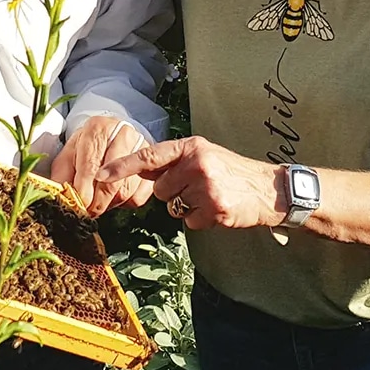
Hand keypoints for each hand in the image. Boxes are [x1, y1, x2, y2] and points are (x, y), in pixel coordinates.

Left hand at [51, 116, 154, 217]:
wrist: (110, 137)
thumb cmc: (86, 149)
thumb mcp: (68, 157)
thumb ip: (61, 176)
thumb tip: (61, 199)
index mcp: (98, 128)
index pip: (91, 165)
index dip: (84, 190)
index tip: (79, 205)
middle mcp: (123, 134)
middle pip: (112, 181)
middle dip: (97, 203)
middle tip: (87, 212)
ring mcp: (142, 148)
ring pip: (125, 191)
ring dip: (110, 204)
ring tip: (99, 201)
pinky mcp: (152, 165)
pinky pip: (139, 196)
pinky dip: (125, 203)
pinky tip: (115, 196)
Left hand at [98, 136, 281, 231]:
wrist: (270, 189)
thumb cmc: (233, 173)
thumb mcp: (204, 156)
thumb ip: (174, 162)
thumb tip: (139, 171)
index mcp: (191, 146)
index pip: (148, 157)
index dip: (121, 167)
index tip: (99, 175)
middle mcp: (197, 163)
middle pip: (161, 190)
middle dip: (174, 193)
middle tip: (200, 188)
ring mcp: (206, 187)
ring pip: (173, 207)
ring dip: (188, 208)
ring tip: (210, 197)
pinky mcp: (214, 208)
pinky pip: (189, 222)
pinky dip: (201, 220)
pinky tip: (218, 210)